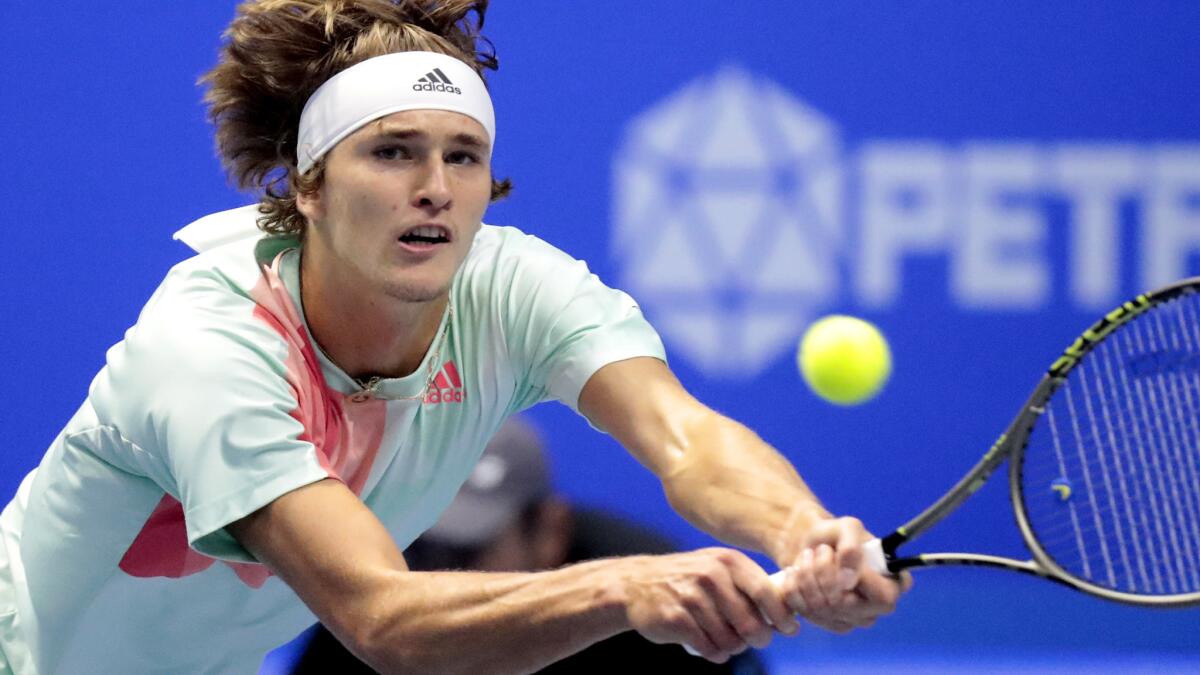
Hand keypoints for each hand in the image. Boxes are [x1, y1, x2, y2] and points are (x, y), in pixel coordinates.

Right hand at [617, 548, 800, 663]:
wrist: (636, 585)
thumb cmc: (687, 580)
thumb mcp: (717, 568)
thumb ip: (748, 584)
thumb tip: (788, 612)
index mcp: (727, 561)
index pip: (767, 592)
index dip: (782, 615)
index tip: (789, 629)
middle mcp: (712, 575)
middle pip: (752, 624)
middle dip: (758, 638)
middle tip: (754, 640)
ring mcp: (692, 597)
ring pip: (731, 641)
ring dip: (732, 647)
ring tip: (724, 640)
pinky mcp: (676, 619)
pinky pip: (709, 649)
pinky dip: (714, 653)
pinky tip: (708, 646)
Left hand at [775, 514, 911, 632]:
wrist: (810, 544)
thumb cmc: (835, 536)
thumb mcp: (847, 527)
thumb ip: (852, 547)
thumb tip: (849, 580)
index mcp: (893, 585)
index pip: (883, 598)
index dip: (857, 580)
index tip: (837, 556)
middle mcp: (876, 609)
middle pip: (845, 604)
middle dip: (823, 571)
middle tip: (820, 550)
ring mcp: (851, 620)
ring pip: (821, 608)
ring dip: (806, 575)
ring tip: (808, 557)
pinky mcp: (826, 623)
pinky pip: (803, 610)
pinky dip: (794, 586)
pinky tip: (797, 573)